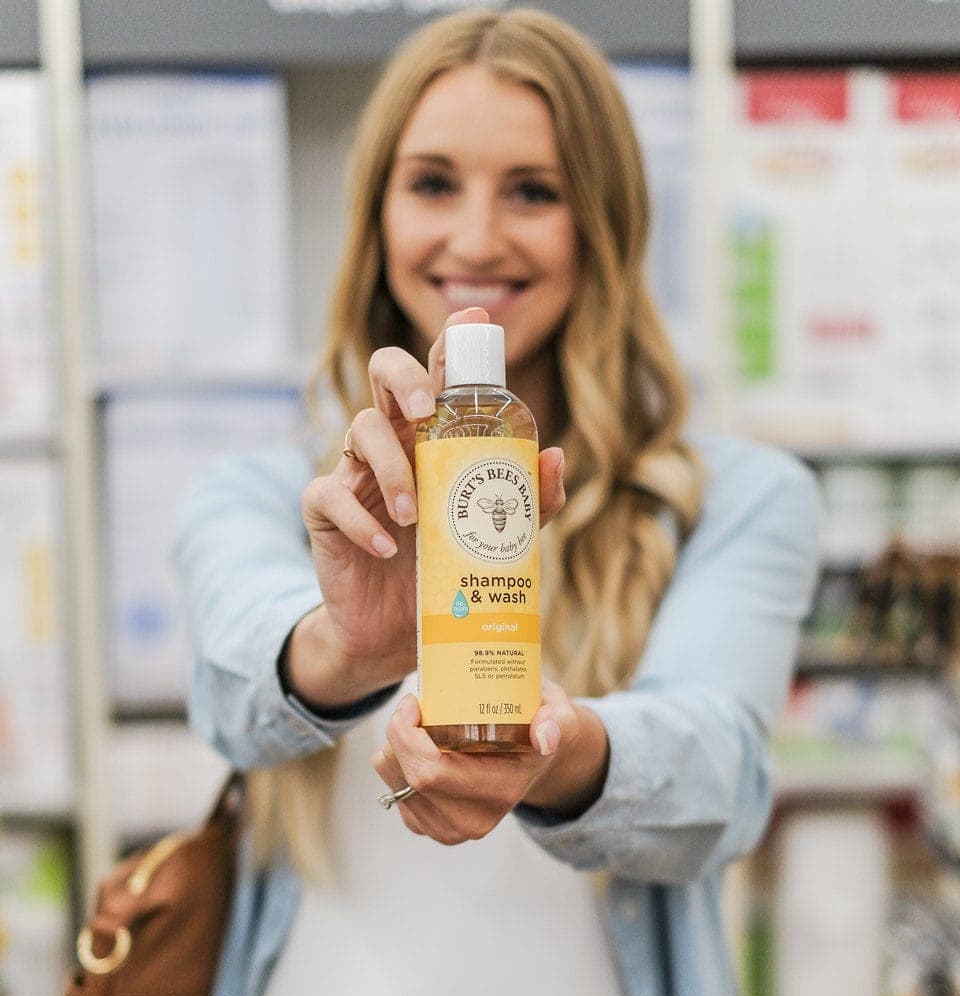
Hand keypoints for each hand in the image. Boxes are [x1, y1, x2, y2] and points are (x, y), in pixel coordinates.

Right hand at [286, 308, 566, 709]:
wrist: (396, 634)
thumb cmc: (445, 571)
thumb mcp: (498, 540)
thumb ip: (531, 502)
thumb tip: (556, 456)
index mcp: (430, 436)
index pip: (438, 373)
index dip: (451, 341)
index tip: (474, 319)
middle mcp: (392, 441)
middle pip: (384, 372)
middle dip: (407, 379)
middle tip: (429, 412)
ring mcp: (354, 472)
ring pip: (360, 430)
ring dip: (392, 468)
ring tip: (414, 517)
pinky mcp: (324, 510)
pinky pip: (330, 496)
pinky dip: (361, 522)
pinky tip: (387, 550)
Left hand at [372, 680, 609, 843]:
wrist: (532, 760)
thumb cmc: (538, 727)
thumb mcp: (559, 716)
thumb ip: (558, 721)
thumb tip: (546, 735)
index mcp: (498, 794)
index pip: (429, 772)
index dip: (407, 735)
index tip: (414, 702)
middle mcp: (470, 821)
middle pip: (407, 775)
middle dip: (399, 734)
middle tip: (416, 706)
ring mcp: (445, 828)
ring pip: (391, 778)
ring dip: (395, 745)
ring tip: (422, 727)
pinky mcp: (425, 826)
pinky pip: (390, 788)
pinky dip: (396, 762)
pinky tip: (422, 749)